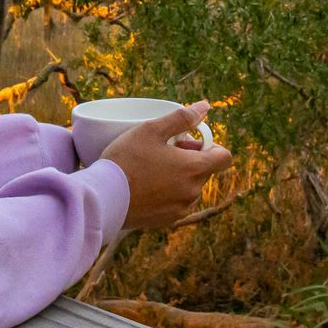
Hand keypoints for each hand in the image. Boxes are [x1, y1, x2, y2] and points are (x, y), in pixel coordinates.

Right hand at [99, 100, 233, 230]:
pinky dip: (169, 192)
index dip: (211, 145)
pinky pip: (177, 202)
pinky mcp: (167, 220)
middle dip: (190, 158)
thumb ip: (181, 118)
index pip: (224, 157)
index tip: (189, 141)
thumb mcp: (151, 130)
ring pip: (191, 187)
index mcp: (194, 168)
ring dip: (180, 176)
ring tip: (152, 168)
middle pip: (205, 170)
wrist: (103, 198)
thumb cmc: (126, 160)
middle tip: (163, 149)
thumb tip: (204, 107)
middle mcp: (193, 192)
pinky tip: (147, 186)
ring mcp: (181, 209)